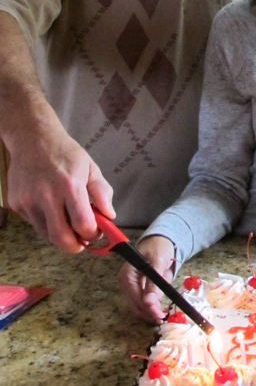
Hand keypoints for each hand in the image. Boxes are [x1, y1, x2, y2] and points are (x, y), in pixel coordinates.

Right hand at [7, 124, 113, 251]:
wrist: (32, 139)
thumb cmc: (65, 153)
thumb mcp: (90, 167)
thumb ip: (102, 192)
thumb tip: (110, 216)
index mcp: (69, 185)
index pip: (82, 224)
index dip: (92, 234)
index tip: (96, 232)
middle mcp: (46, 195)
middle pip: (60, 238)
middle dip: (74, 246)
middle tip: (81, 241)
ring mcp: (28, 200)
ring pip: (46, 234)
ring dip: (59, 234)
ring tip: (66, 220)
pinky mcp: (16, 203)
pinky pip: (34, 223)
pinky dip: (45, 222)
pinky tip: (49, 207)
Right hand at [118, 235, 176, 323]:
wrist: (160, 242)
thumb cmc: (158, 247)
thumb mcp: (158, 261)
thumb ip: (153, 282)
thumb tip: (149, 302)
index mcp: (127, 275)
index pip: (136, 298)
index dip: (149, 308)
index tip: (161, 315)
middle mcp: (126, 283)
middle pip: (136, 306)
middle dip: (150, 313)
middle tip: (165, 318)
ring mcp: (131, 288)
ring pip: (139, 308)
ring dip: (151, 314)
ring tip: (165, 315)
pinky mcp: (138, 291)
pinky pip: (143, 304)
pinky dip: (152, 309)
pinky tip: (161, 310)